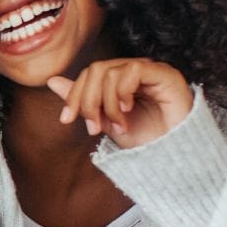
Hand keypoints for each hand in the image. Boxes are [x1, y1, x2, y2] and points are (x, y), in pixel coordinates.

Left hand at [45, 58, 193, 148]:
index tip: (66, 119)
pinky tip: (127, 111)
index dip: (73, 95)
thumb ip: (83, 101)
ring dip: (107, 104)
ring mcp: (150, 70)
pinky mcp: (164, 73)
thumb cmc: (146, 139)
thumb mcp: (105, 121)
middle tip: (92, 127)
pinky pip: (132, 71)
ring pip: (110, 72)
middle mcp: (133, 70)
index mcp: (120, 78)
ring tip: (118, 125)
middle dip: (87, 101)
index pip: (88, 75)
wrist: (174, 156)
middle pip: (95, 70)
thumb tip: (51, 80)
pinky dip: (122, 93)